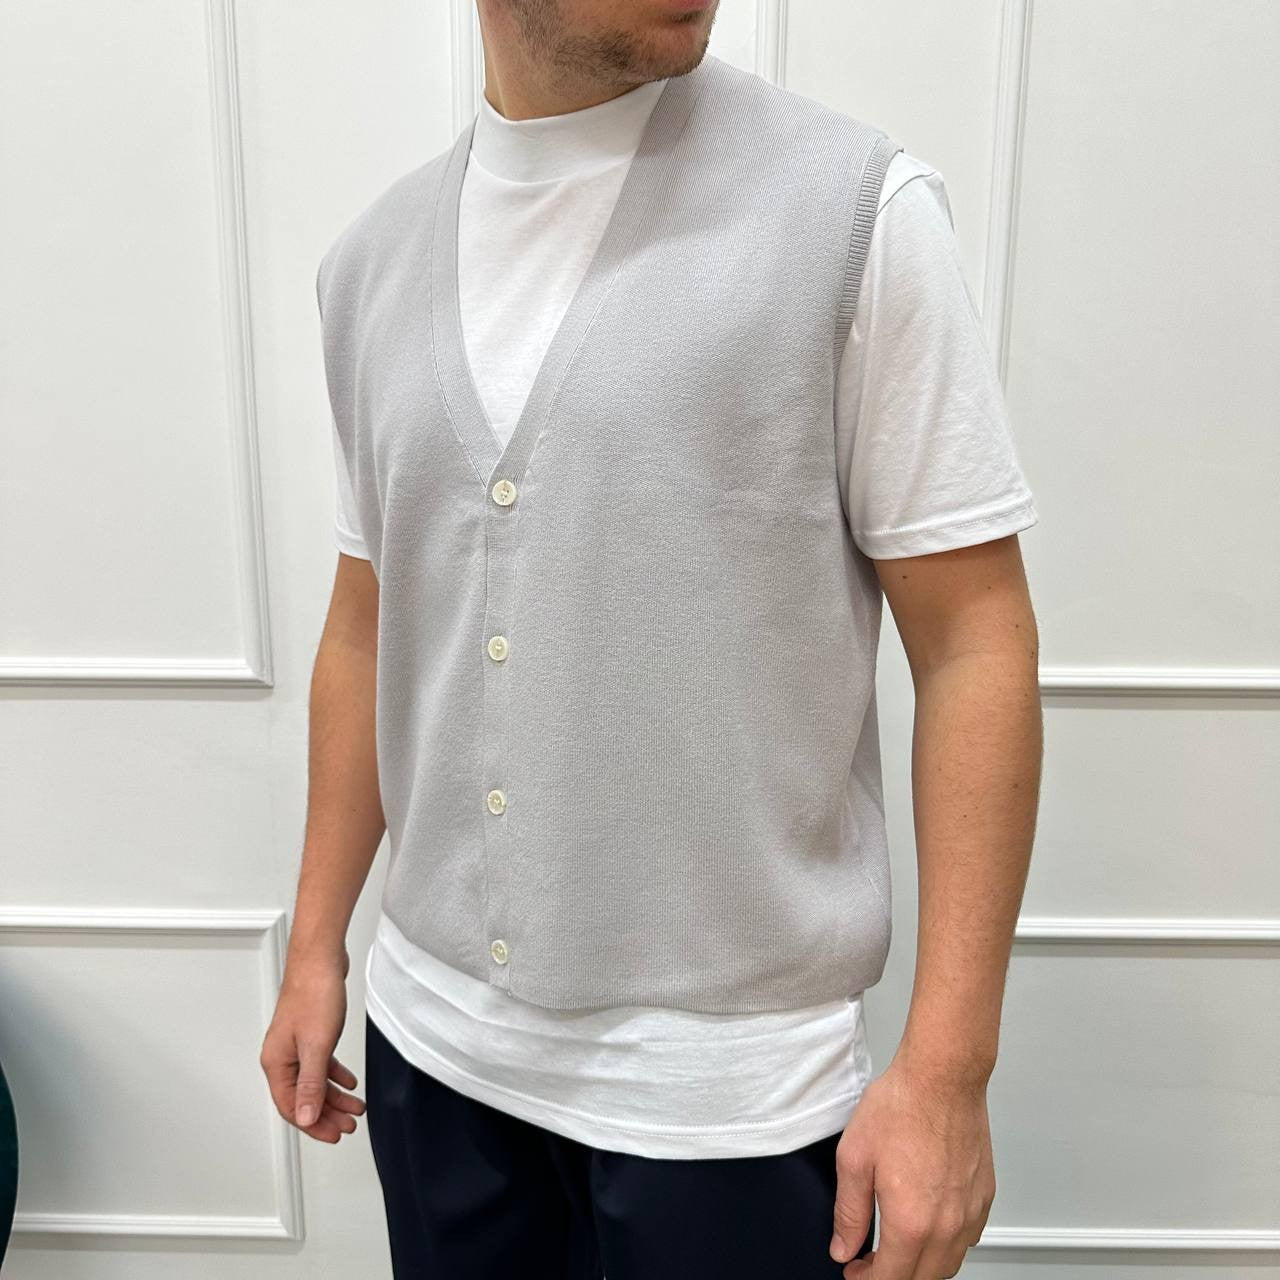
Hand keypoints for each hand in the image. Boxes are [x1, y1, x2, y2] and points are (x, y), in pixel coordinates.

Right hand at [260, 950, 365, 1142]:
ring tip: (355, 1109)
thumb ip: (311, 1084)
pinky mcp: (310, 1034)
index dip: (314, 1125)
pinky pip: (321, 1064)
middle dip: (327, 1115)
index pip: (292, 1107)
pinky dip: (335, 1075)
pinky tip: (350, 1082)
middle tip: (349, 1126)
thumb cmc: (314, 994)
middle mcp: (282, 1057)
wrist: (320, 959)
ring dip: (335, 1097)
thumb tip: (305, 1118)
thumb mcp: (316, 1046)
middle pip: (303, 1098)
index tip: (334, 1135)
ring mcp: (295, 1045)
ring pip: (314, 1082)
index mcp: (277, 1064)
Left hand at [828, 1057, 993, 1276]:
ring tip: (898, 1244)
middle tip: (870, 1259)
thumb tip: (844, 1248)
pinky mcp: (984, 1196)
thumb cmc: (901, 1106)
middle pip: (923, 1279)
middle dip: (893, 1276)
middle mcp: (948, 1226)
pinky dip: (948, 1244)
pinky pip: (968, 1239)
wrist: (942, 1077)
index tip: (854, 1271)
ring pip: (949, 1264)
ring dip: (922, 1265)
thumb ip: (849, 1212)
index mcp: (912, 1222)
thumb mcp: (855, 1158)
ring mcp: (970, 1212)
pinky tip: (929, 1223)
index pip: (891, 1279)